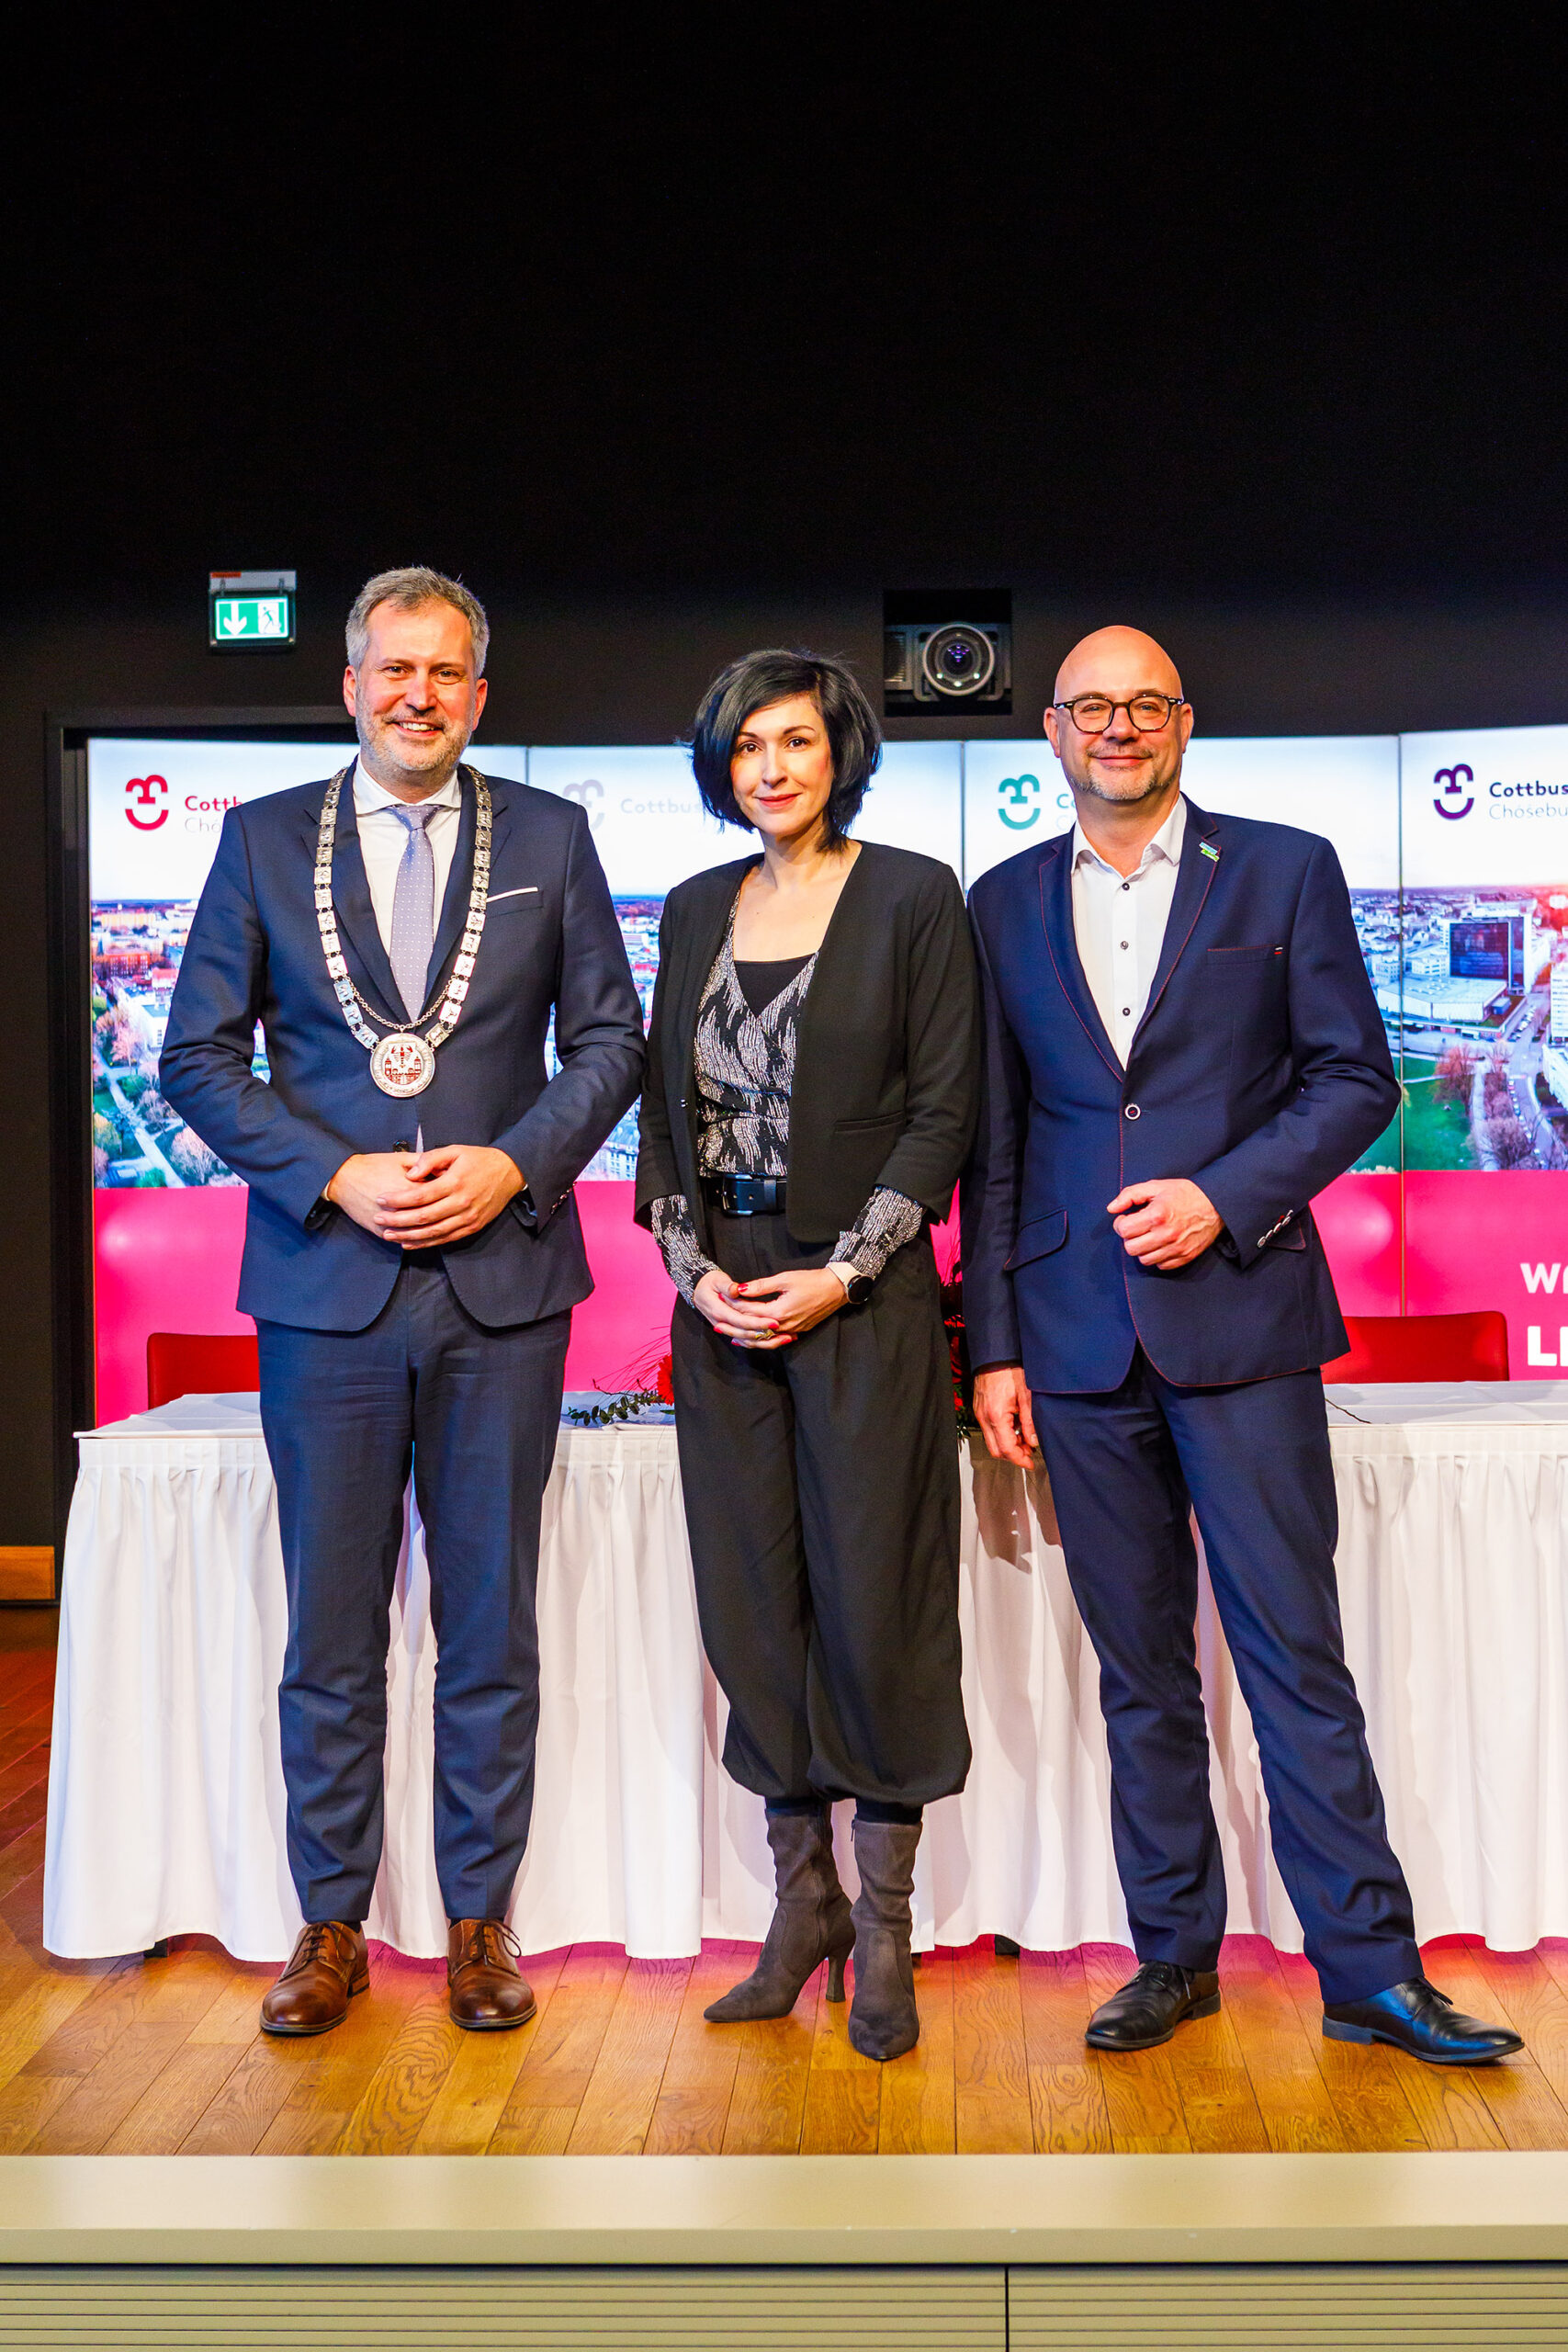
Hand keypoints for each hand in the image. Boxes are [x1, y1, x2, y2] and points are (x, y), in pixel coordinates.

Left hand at [328, 1145, 522, 1248]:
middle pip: (424, 1217)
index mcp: (455, 1182)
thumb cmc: (478, 1159)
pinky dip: (426, 1243)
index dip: (398, 1199)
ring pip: (433, 1232)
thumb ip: (430, 1158)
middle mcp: (461, 1203)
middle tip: (379, 1219)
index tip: (381, 1199)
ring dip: (408, 1235)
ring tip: (388, 1235)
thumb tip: (409, 1174)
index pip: (420, 1195)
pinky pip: (445, 1239)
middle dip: (398, 1220)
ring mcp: (468, 1218)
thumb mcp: (455, 1150)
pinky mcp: (472, 1227)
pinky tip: (409, 1243)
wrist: (510, 1172)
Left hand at [691, 1265, 847, 1348]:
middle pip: (754, 1330)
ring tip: (732, 1337)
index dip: (734, 1307)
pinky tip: (756, 1338)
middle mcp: (784, 1325)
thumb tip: (740, 1289)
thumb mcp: (785, 1279)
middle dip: (735, 1327)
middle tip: (718, 1326)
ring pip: (765, 1340)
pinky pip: (776, 1339)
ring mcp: (792, 1330)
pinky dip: (763, 1340)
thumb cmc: (812, 1281)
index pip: (750, 1312)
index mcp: (779, 1312)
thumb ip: (761, 1286)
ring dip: (748, 1338)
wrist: (836, 1289)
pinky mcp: (798, 1330)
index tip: (721, 1303)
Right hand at [973, 1365, 1037, 1466]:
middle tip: (1029, 1451)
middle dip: (1013, 1455)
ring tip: (1024, 1437)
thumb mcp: (1026, 1396)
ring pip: (992, 1441)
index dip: (1020, 1459)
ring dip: (1008, 1444)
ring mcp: (980, 1414)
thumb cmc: (1010, 1370)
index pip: (1007, 1449)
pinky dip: (1002, 1434)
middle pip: (996, 1450)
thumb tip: (1033, 1441)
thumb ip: (1030, 1422)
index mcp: (996, 1416)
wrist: (995, 1356)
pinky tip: (1014, 1426)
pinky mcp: (979, 1410)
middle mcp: (984, 1418)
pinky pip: (989, 1430)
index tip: (1030, 1463)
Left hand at [1107, 1176, 1222, 1269]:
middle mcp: (1166, 1234)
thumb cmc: (1184, 1194)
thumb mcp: (1156, 1186)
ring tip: (1149, 1236)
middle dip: (1129, 1238)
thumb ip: (1130, 1194)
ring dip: (1142, 1249)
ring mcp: (1176, 1248)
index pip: (1124, 1230)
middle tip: (1137, 1228)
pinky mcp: (1185, 1257)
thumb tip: (1111, 1208)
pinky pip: (1160, 1265)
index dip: (1121, 1224)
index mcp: (1157, 1215)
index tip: (1127, 1219)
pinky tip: (1160, 1243)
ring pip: (1144, 1260)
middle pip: (1131, 1248)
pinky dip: (1157, 1256)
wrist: (1216, 1204)